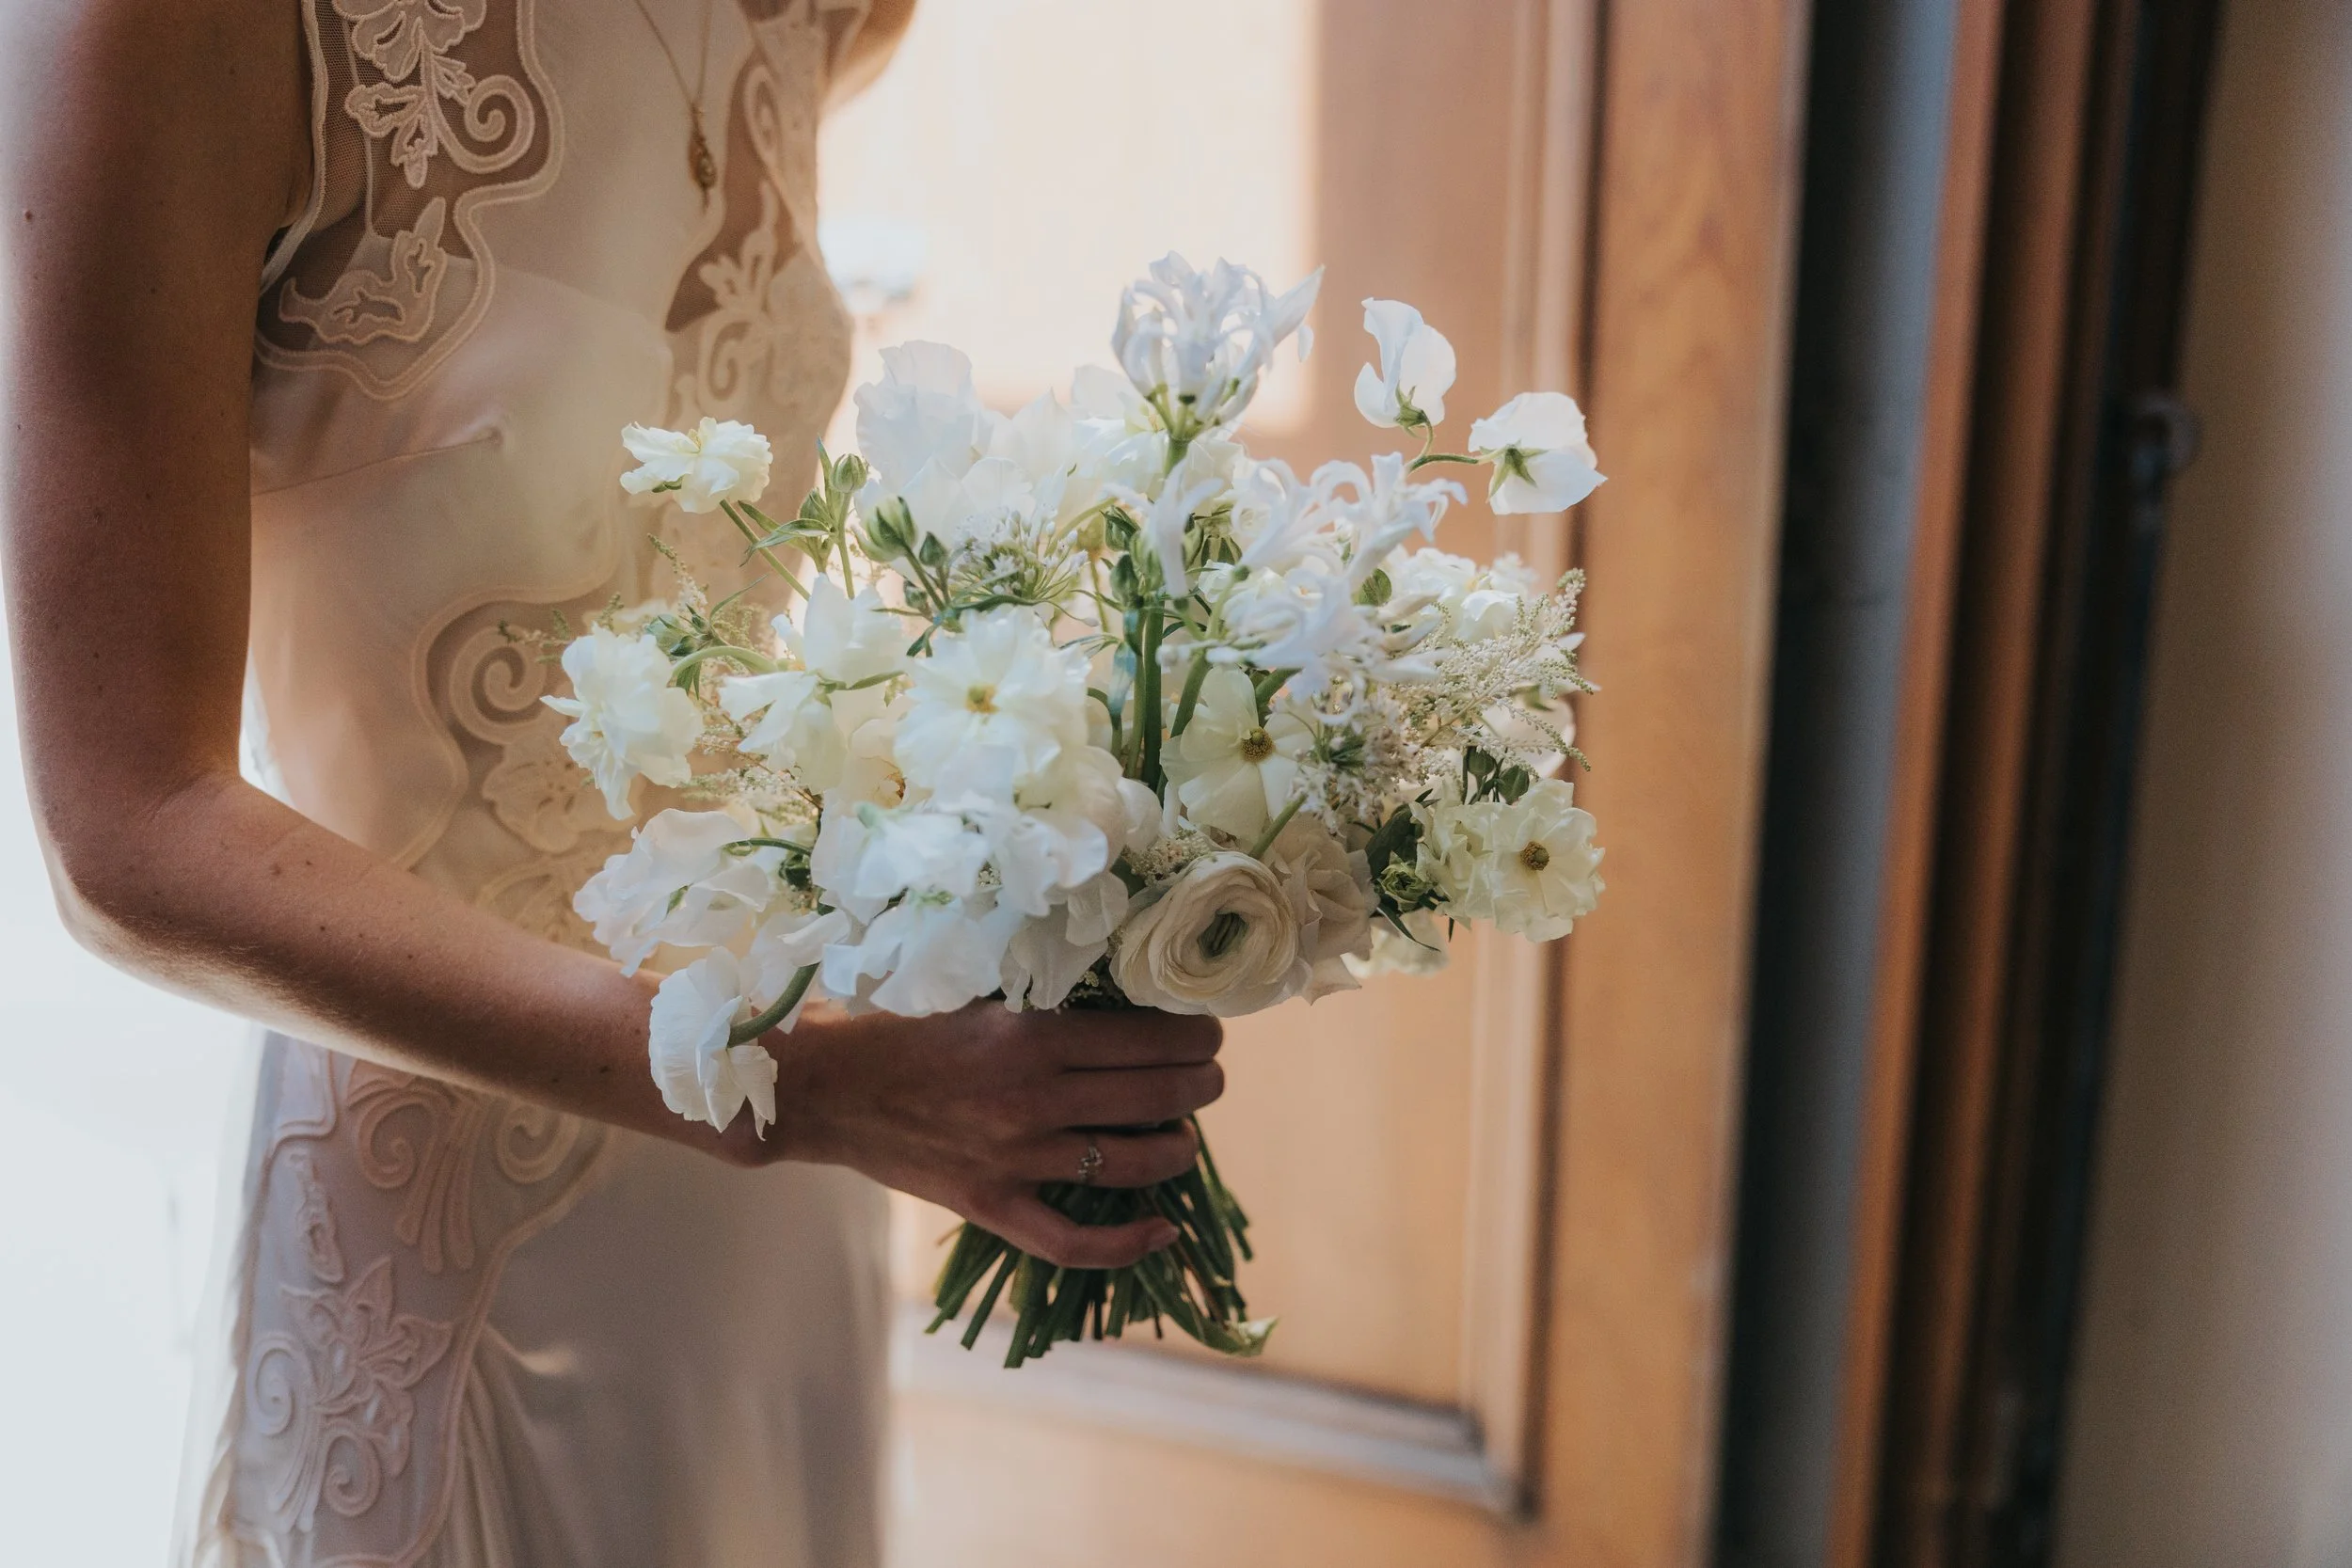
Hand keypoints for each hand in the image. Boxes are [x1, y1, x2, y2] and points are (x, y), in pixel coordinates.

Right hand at [750, 1003, 1224, 1268]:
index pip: (1146, 1037)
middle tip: (1211, 1074)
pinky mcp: (991, 1205)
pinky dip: (1127, 1244)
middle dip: (1201, 1083)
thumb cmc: (898, 1024)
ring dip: (1179, 1147)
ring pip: (1131, 1162)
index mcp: (1031, 1035)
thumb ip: (1042, 995)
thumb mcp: (974, 988)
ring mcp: (1014, 1159)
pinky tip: (1164, 1229)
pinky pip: (1072, 1242)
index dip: (1193, 1035)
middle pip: (1154, 1096)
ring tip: (1189, 1134)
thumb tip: (1118, 987)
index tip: (1207, 1030)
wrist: (825, 1088)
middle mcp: (1032, 1099)